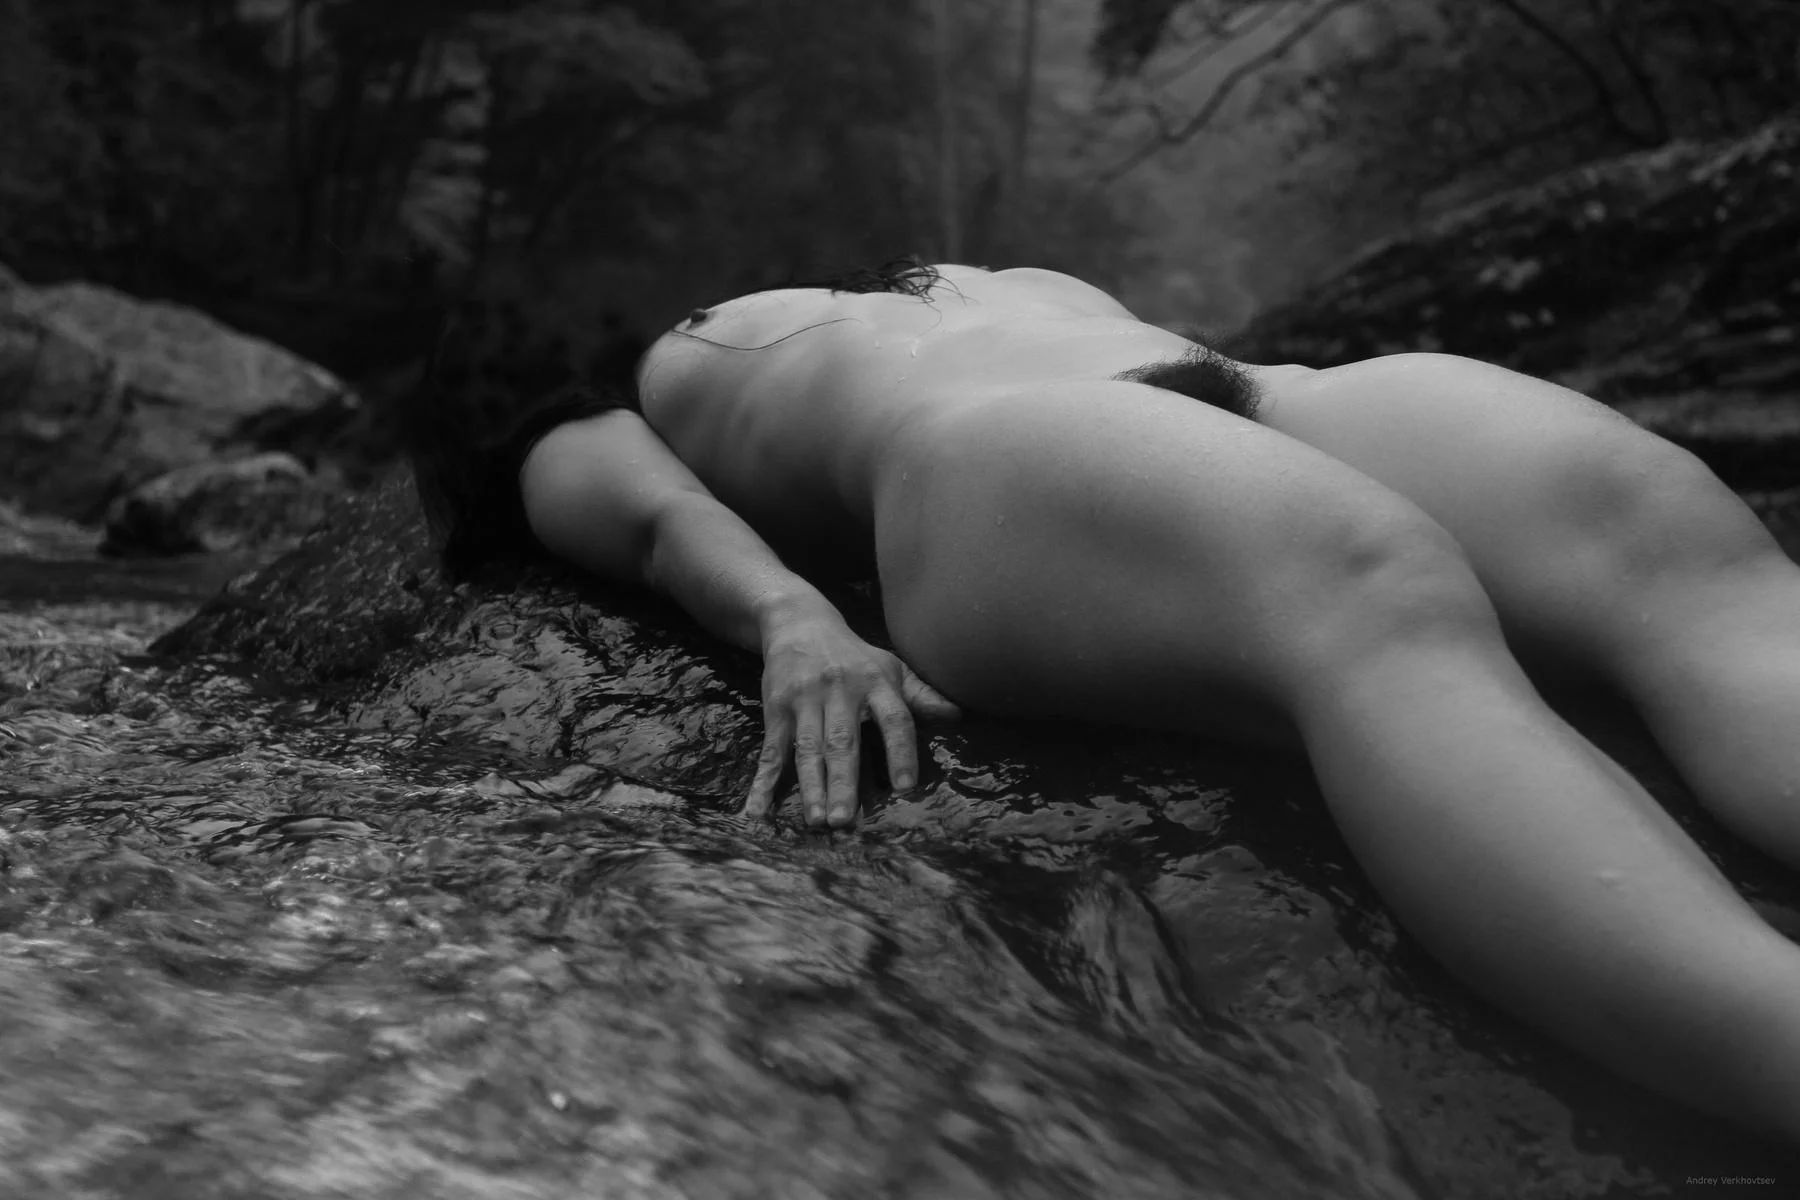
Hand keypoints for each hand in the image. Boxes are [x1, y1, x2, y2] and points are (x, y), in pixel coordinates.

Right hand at [743, 613, 960, 827]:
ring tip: (815, 821)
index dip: (900, 752)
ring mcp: (804, 699)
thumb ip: (921, 695)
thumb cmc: (853, 656)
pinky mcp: (776, 707)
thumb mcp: (890, 667)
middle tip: (845, 820)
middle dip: (843, 782)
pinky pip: (771, 750)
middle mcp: (839, 689)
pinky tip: (757, 809)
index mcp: (875, 682)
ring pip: (807, 748)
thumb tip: (958, 715)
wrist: (798, 622)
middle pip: (842, 741)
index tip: (905, 787)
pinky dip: (763, 782)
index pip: (893, 719)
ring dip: (811, 786)